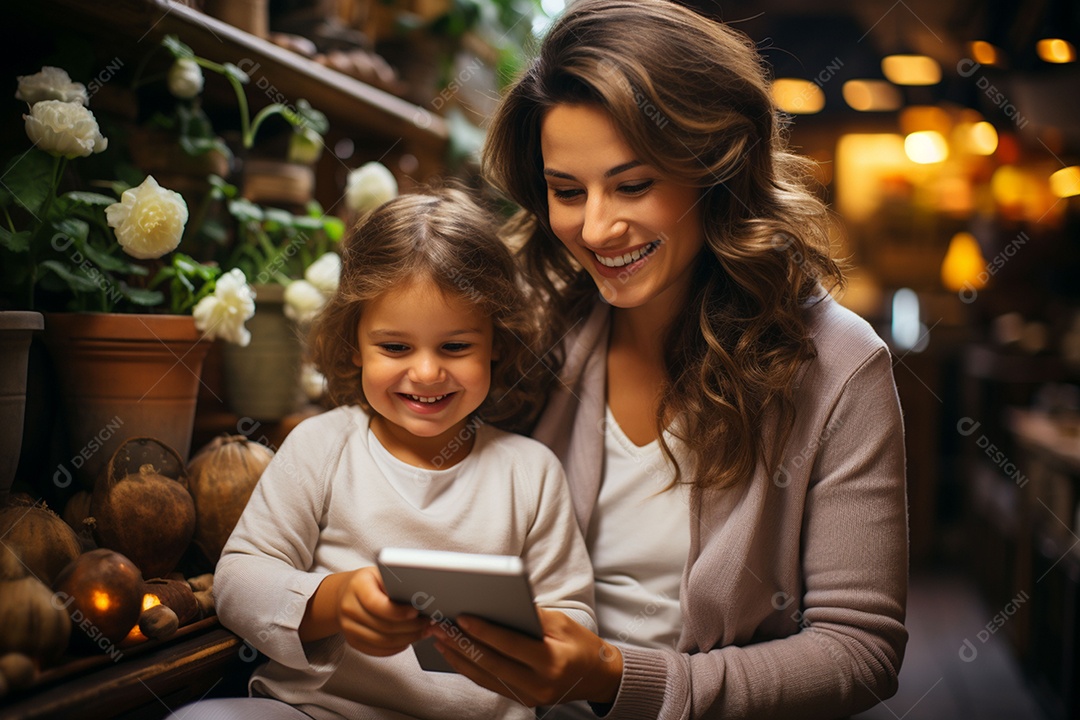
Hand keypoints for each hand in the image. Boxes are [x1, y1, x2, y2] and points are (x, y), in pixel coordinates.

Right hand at [333, 566, 429, 655]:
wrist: (344, 595)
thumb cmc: (368, 582)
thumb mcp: (380, 573)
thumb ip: (395, 583)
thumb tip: (419, 595)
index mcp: (357, 586)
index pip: (377, 604)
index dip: (399, 612)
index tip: (416, 612)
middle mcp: (349, 608)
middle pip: (383, 626)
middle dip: (410, 627)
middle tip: (427, 622)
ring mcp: (349, 627)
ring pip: (383, 642)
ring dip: (407, 639)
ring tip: (422, 631)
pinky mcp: (353, 642)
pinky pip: (378, 651)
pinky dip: (396, 648)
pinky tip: (408, 639)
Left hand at [430, 607, 623, 706]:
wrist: (597, 677)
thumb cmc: (581, 644)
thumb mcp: (562, 624)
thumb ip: (531, 616)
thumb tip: (497, 604)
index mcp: (552, 662)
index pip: (511, 645)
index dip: (484, 631)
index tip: (461, 617)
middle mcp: (539, 684)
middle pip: (492, 663)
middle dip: (462, 644)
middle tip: (439, 627)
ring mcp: (529, 696)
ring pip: (486, 677)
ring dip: (459, 657)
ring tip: (439, 638)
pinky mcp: (522, 700)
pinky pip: (490, 683)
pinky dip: (470, 669)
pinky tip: (455, 654)